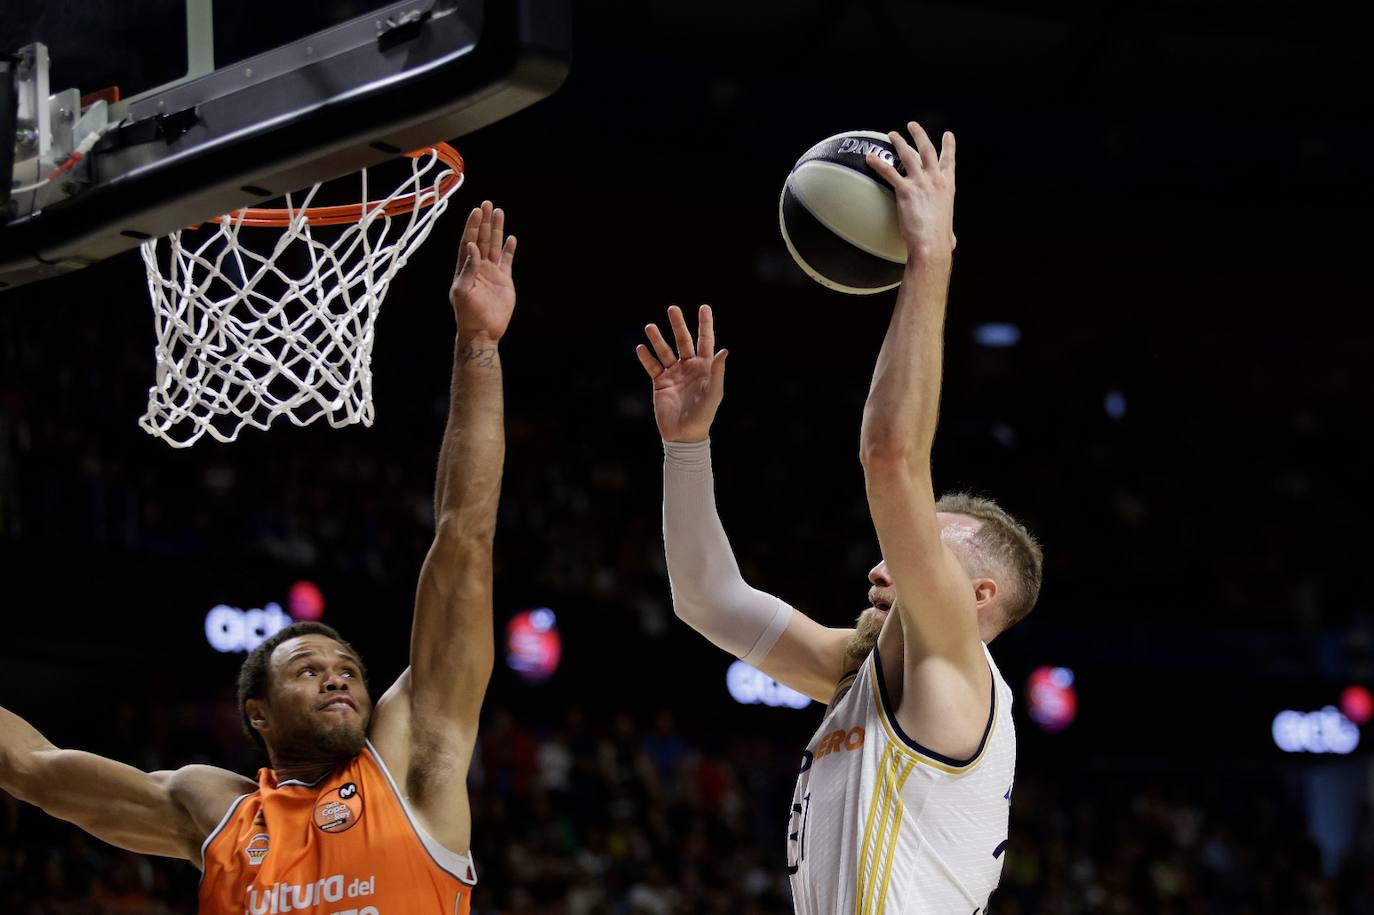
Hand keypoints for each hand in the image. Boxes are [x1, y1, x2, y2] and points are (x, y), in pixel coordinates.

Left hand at [449, 201, 516, 339]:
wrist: (483, 331)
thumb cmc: (467, 313)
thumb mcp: (462, 290)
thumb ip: (467, 268)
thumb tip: (471, 246)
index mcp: (465, 268)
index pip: (468, 241)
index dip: (472, 226)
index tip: (477, 211)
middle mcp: (478, 267)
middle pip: (481, 239)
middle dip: (484, 222)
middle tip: (487, 204)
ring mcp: (491, 273)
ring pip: (494, 246)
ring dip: (496, 230)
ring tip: (499, 212)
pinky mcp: (504, 281)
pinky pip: (507, 261)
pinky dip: (509, 249)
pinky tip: (511, 238)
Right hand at [636, 305, 727, 442]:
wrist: (684, 435)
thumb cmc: (704, 415)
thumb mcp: (713, 393)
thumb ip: (717, 372)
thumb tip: (724, 351)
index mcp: (704, 367)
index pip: (705, 340)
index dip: (705, 324)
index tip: (704, 307)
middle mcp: (689, 367)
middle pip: (683, 341)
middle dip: (678, 325)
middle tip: (672, 308)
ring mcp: (673, 374)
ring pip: (664, 351)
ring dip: (657, 339)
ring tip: (650, 326)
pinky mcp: (660, 383)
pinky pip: (652, 366)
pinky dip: (646, 358)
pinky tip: (641, 348)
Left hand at [866, 122, 955, 260]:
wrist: (931, 243)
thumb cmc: (940, 241)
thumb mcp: (949, 231)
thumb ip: (949, 231)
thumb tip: (951, 242)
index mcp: (947, 186)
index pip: (948, 160)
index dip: (948, 146)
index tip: (947, 135)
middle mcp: (935, 180)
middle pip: (927, 149)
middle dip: (919, 134)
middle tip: (912, 125)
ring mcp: (920, 183)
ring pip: (908, 155)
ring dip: (899, 142)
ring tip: (892, 134)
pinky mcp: (905, 191)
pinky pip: (889, 172)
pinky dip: (878, 163)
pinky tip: (870, 157)